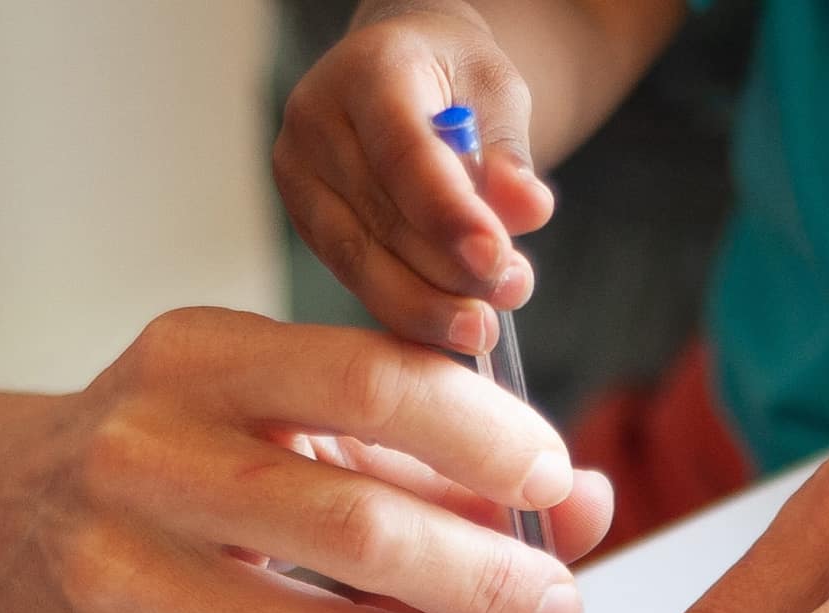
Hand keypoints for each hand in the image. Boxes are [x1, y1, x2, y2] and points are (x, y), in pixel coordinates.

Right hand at [0, 306, 610, 612]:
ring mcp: (117, 578)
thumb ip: (426, 443)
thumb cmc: (164, 447)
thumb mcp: (273, 403)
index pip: (371, 381)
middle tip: (564, 601)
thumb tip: (584, 501)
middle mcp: (142, 458)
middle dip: (489, 577)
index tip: (559, 479)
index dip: (486, 437)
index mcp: (195, 358)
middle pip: (357, 528)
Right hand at [275, 5, 551, 353]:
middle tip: (510, 295)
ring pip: (359, 259)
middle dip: (450, 273)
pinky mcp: (303, 215)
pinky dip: (402, 307)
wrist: (406, 70)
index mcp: (370, 70)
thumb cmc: (457, 78)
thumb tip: (529, 211)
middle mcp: (318, 119)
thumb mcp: (499, 94)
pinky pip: (352, 274)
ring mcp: (300, 171)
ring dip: (426, 304)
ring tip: (482, 327)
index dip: (449, 215)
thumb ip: (510, 154)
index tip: (494, 260)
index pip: (405, 154)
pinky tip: (443, 326)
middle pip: (381, 217)